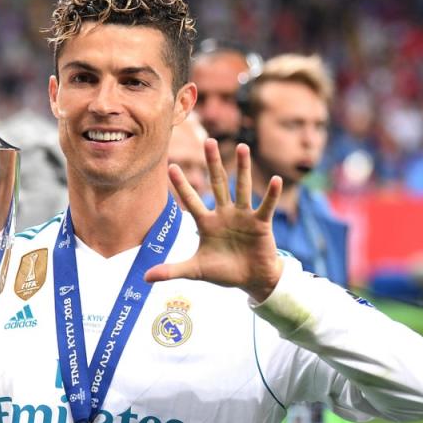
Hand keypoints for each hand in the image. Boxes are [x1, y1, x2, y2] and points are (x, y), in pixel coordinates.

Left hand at [145, 139, 283, 300]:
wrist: (251, 281)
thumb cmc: (223, 272)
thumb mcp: (195, 271)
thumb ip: (172, 271)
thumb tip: (145, 278)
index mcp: (207, 223)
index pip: (191, 200)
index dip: (182, 185)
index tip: (171, 166)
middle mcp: (224, 214)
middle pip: (217, 184)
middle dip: (212, 164)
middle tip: (208, 141)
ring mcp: (243, 216)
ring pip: (242, 188)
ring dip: (242, 168)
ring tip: (242, 147)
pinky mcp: (260, 223)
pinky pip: (265, 206)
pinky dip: (271, 194)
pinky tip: (276, 180)